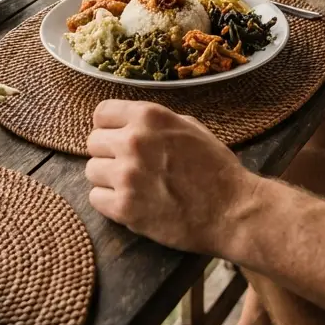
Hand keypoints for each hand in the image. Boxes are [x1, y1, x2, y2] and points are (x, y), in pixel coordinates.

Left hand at [85, 101, 258, 256]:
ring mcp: (127, 175)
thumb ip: (154, 123)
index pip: (101, 113)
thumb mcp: (190, 128)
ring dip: (109, 179)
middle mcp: (134, 141)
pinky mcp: (124, 207)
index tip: (118, 138)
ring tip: (134, 187)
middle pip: (93, 142)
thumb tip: (126, 123)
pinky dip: (110, 203)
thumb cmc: (216, 169)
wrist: (233, 211)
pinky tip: (133, 203)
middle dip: (109, 154)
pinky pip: (96, 199)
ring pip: (91, 171)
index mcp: (150, 117)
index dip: (109, 127)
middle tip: (130, 167)